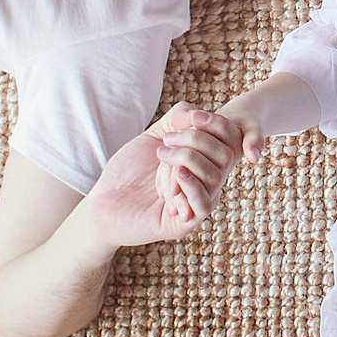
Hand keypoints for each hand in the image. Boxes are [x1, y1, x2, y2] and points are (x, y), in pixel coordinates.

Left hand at [83, 102, 253, 246]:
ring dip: (186, 159)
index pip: (232, 141)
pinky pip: (204, 203)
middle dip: (196, 140)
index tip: (194, 117)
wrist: (104, 201)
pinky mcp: (186, 223)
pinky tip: (174, 176)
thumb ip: (179, 118)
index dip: (219, 125)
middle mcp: (207, 182)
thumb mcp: (155, 135)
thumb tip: (200, 114)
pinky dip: (190, 184)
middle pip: (224, 155)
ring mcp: (198, 203)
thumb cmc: (129, 169)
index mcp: (205, 162)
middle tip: (166, 142)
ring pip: (214, 176)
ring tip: (160, 157)